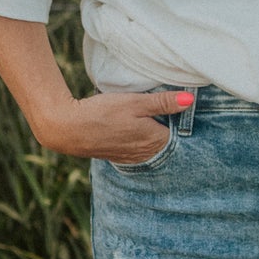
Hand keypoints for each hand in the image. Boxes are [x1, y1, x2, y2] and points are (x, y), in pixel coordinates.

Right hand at [34, 88, 194, 164]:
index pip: (181, 134)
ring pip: (153, 146)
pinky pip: (139, 149)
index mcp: (155, 142)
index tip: (184, 107)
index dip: (183, 121)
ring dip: (155, 134)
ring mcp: (132, 158)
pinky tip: (135, 128)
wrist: (68, 128)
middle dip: (171, 128)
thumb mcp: (136, 102)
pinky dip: (141, 139)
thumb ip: (163, 102)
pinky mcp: (119, 156)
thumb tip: (191, 100)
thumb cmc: (103, 113)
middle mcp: (146, 154)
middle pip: (168, 141)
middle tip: (171, 110)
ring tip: (153, 118)